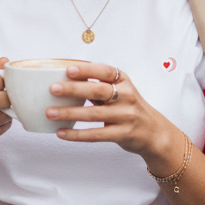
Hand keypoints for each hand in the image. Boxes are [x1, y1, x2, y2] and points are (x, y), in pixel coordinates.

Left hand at [45, 63, 178, 168]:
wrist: (154, 132)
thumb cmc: (129, 108)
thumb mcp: (120, 92)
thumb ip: (99, 86)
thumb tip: (66, 80)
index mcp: (124, 82)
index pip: (105, 71)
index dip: (87, 70)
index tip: (69, 69)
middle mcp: (126, 97)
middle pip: (98, 91)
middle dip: (73, 89)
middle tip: (53, 89)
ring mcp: (126, 116)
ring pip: (94, 114)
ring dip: (70, 113)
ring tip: (50, 112)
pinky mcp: (123, 134)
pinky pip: (96, 134)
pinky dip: (77, 134)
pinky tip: (61, 133)